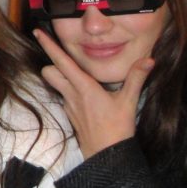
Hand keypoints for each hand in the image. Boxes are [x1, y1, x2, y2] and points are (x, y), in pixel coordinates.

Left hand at [33, 29, 149, 157]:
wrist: (106, 155)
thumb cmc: (116, 128)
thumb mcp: (128, 101)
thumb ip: (136, 78)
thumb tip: (148, 60)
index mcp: (83, 87)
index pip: (62, 61)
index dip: (49, 46)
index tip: (38, 32)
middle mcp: (71, 94)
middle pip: (49, 71)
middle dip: (52, 63)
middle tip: (64, 57)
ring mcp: (68, 104)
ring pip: (54, 84)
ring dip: (60, 76)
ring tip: (77, 74)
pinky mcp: (70, 114)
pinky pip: (64, 96)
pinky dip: (69, 90)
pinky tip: (84, 93)